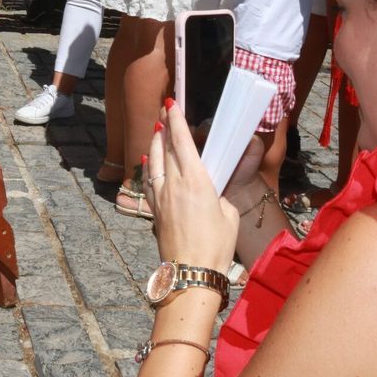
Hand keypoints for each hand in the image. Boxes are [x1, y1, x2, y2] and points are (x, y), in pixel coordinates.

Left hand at [144, 101, 238, 273]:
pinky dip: (149, 167)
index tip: (173, 103)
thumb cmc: (216, 246)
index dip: (177, 121)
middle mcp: (174, 185)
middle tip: (165, 110)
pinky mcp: (155, 210)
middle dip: (165, 127)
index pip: (183, 143)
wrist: (190, 273)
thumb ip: (218, 196)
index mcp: (196, 181)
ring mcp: (161, 197)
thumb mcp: (228, 215)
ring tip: (157, 130)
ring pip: (154, 163)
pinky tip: (148, 161)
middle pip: (167, 149)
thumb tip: (210, 192)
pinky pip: (149, 181)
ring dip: (155, 144)